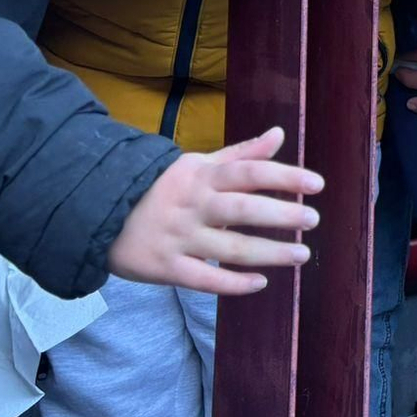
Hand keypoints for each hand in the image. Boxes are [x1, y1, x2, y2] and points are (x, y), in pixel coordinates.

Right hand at [107, 128, 321, 294]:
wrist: (100, 214)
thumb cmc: (163, 188)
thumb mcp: (198, 165)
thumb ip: (241, 154)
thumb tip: (280, 133)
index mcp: (203, 177)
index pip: (249, 172)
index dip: (284, 177)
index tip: (317, 184)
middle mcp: (193, 206)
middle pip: (243, 210)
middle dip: (281, 215)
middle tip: (314, 220)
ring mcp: (179, 237)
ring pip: (230, 247)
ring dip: (269, 253)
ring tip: (302, 255)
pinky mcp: (165, 267)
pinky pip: (204, 279)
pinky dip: (233, 283)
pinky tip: (261, 283)